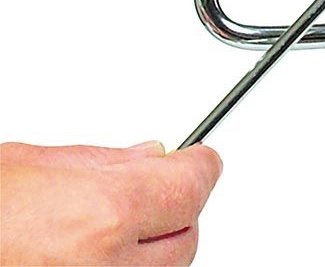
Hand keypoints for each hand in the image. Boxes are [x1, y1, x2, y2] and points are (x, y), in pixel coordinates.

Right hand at [0, 140, 221, 265]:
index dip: (200, 167)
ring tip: (112, 226)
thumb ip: (104, 162)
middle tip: (157, 188)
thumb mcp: (35, 162)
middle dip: (177, 209)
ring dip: (152, 248)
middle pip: (186, 238)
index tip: (201, 159)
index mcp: (103, 214)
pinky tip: (98, 254)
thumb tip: (150, 157)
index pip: (192, 187)